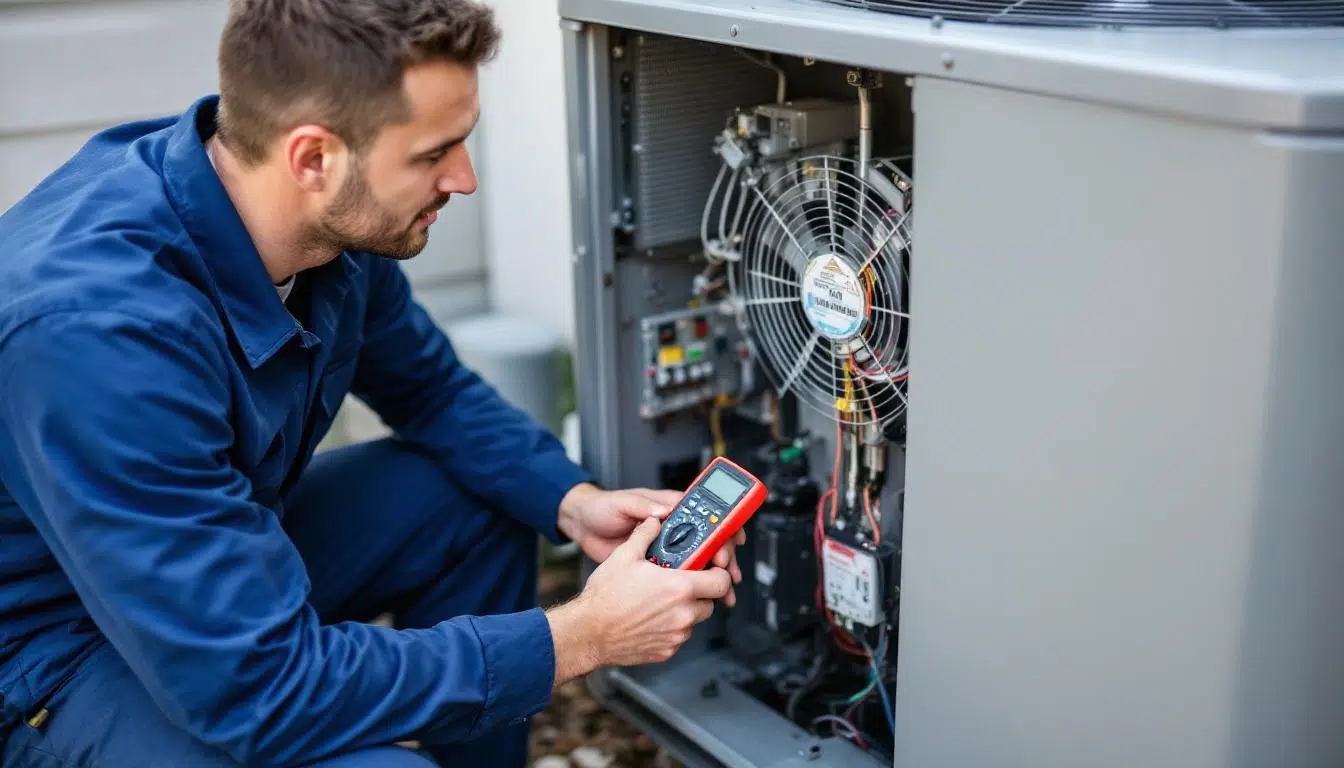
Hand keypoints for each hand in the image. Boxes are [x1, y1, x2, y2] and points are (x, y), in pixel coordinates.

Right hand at [547, 516, 733, 680]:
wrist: (588, 632)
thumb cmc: (604, 597)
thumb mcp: (624, 556)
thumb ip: (644, 535)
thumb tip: (653, 522)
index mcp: (679, 587)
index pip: (721, 582)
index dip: (719, 574)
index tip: (712, 570)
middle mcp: (682, 614)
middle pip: (710, 603)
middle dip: (701, 593)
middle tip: (682, 585)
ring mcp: (675, 636)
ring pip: (694, 621)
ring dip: (685, 612)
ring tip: (662, 602)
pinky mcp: (666, 651)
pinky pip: (678, 638)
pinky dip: (671, 629)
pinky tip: (652, 619)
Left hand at [558, 483, 744, 591]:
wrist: (582, 528)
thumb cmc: (602, 508)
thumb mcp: (623, 502)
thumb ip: (644, 505)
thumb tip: (665, 511)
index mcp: (669, 509)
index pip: (706, 515)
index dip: (723, 526)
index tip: (732, 539)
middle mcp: (672, 530)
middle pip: (708, 543)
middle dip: (723, 558)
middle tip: (728, 572)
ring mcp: (666, 550)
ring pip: (699, 564)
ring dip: (714, 578)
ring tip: (724, 593)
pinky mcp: (656, 568)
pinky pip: (680, 578)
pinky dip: (693, 590)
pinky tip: (701, 601)